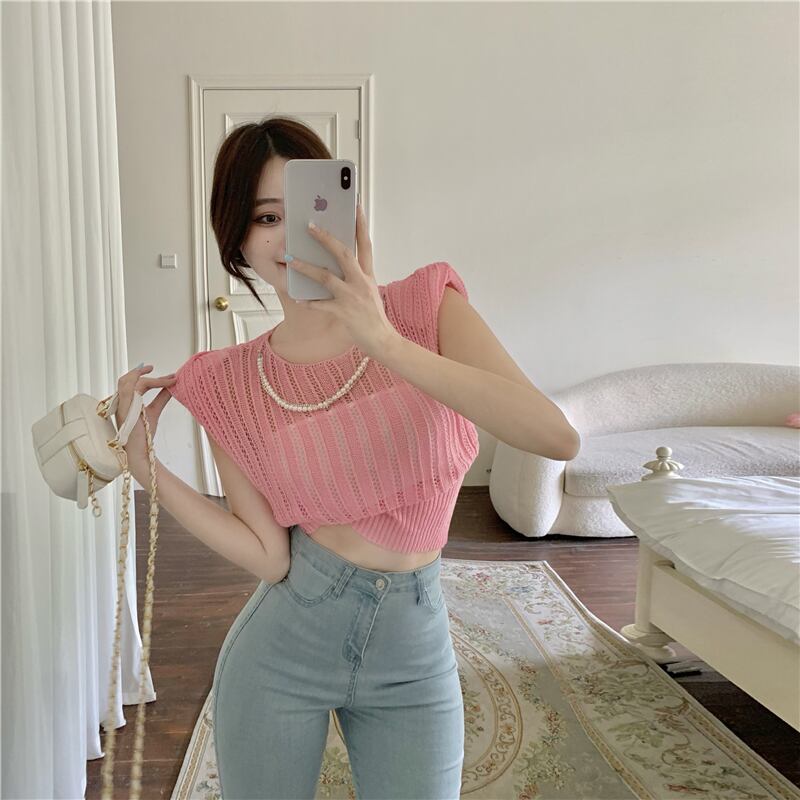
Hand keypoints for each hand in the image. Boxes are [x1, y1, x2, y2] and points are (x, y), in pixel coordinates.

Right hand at [114, 364, 176, 472]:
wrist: (141, 451)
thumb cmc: (145, 435)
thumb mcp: (154, 411)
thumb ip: (161, 398)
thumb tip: (171, 387)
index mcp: (124, 403)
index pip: (130, 384)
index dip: (145, 378)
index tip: (163, 376)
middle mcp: (120, 402)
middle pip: (126, 379)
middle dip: (140, 372)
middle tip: (155, 369)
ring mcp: (121, 404)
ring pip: (129, 381)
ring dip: (148, 377)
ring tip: (165, 377)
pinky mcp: (126, 407)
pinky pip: (136, 387)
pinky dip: (151, 382)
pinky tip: (165, 384)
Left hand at [286, 203, 399, 359]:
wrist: (383, 341)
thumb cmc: (374, 317)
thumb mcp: (369, 291)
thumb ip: (357, 277)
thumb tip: (337, 264)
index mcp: (369, 275)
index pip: (365, 244)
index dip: (360, 224)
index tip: (355, 205)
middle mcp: (361, 283)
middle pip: (343, 254)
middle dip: (325, 238)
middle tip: (310, 225)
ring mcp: (352, 297)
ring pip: (326, 277)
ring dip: (306, 266)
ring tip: (290, 258)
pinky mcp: (343, 313)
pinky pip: (321, 305)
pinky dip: (308, 301)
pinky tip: (297, 297)